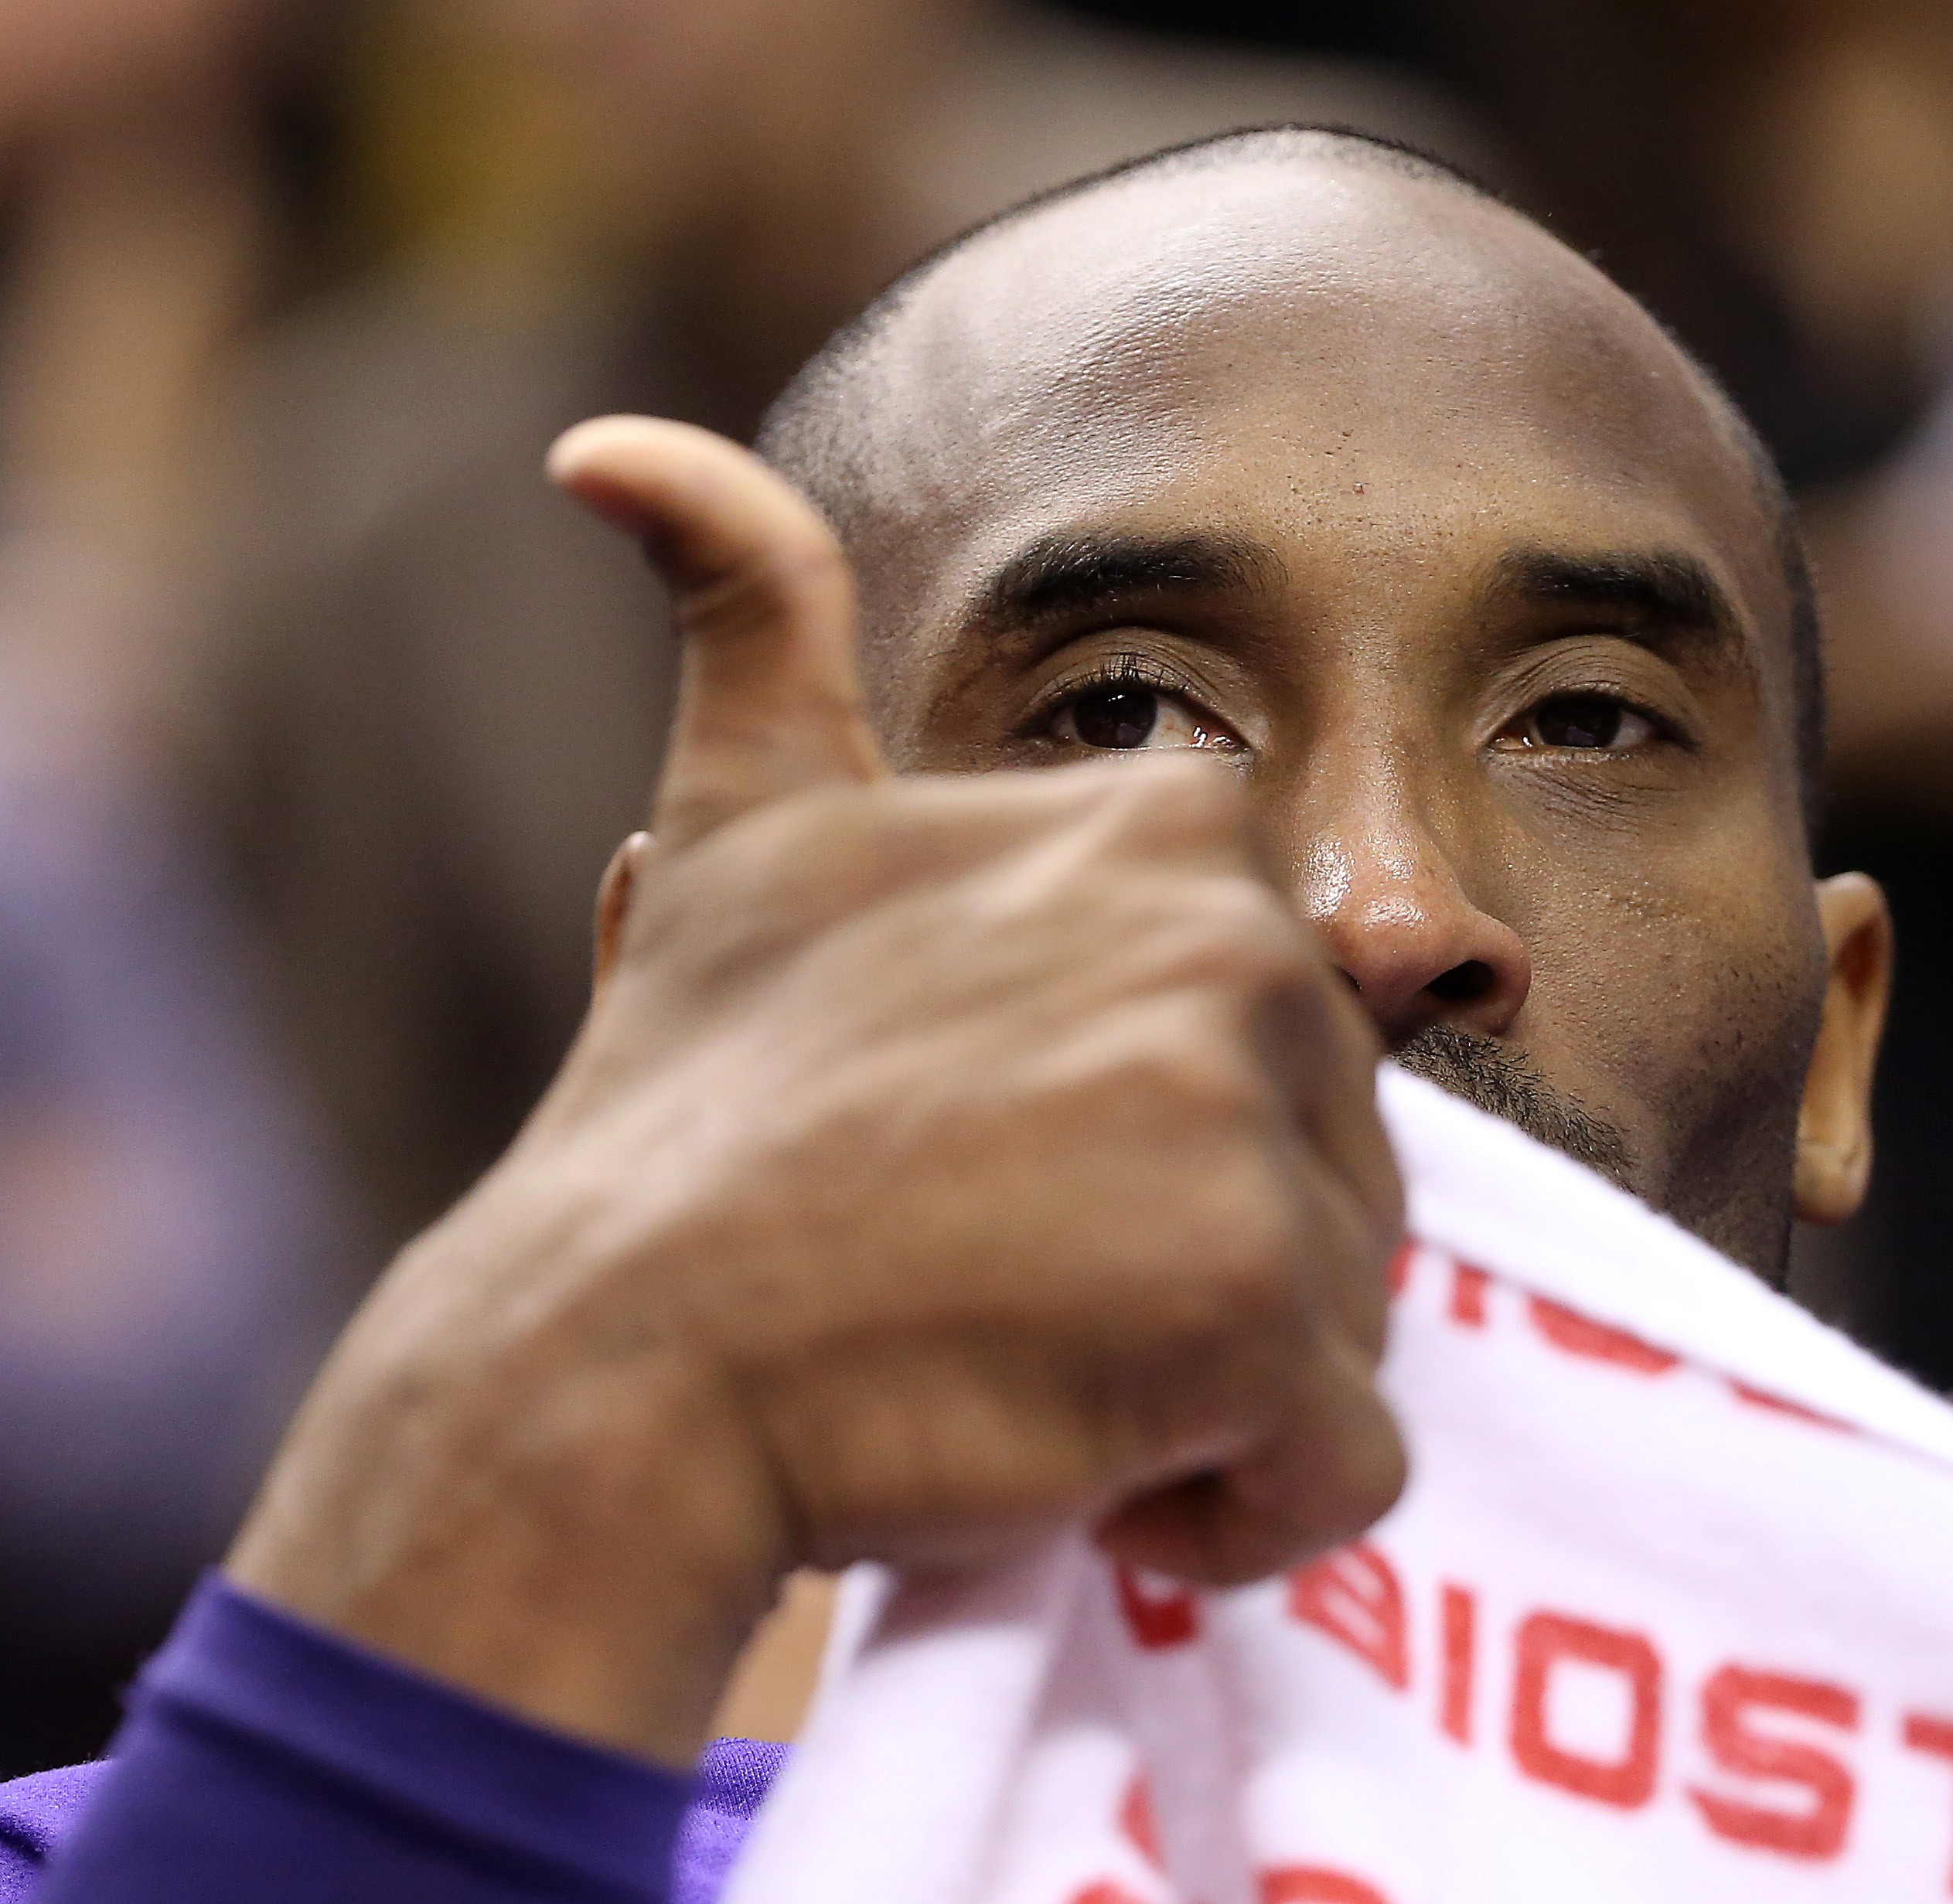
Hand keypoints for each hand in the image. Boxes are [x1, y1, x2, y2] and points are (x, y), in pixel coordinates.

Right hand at [226, 418, 1405, 1763]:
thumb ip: (749, 623)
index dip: (1149, 1122)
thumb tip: (615, 448)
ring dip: (1207, 1375)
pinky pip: (1351, 1458)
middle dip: (1194, 1247)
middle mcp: (1234, 938)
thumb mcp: (737, 828)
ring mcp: (1246, 1115)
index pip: (1276, 1029)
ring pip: (1344, 1307)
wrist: (600, 1366)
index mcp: (1167, 821)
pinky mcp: (1255, 1303)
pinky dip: (1244, 1503)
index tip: (988, 1151)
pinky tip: (1088, 1469)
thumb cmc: (686, 1118)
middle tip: (996, 1269)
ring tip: (1025, 1354)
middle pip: (1331, 1162)